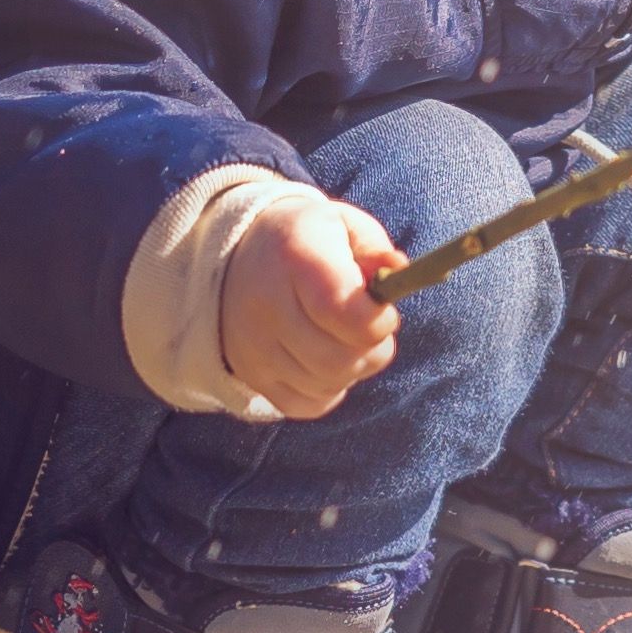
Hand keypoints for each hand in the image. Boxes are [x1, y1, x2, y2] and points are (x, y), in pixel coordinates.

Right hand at [219, 192, 403, 418]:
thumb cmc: (307, 242)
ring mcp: (254, 347)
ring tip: (347, 339)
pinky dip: (329, 390)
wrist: (233, 263)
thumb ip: (377, 249)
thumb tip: (398, 272)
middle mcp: (266, 306)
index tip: (384, 309)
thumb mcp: (344, 226)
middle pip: (339, 359)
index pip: (343, 312)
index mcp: (294, 257)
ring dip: (354, 369)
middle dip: (374, 349)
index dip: (378, 321)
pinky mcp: (251, 376)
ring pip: (327, 385)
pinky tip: (325, 359)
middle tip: (372, 328)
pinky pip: (307, 405)